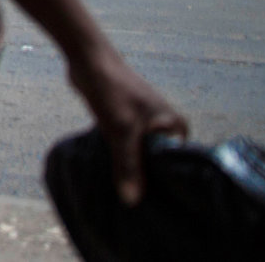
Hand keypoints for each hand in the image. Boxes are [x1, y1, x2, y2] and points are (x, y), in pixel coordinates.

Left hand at [71, 42, 186, 204]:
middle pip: (157, 161)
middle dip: (148, 178)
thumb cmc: (111, 90)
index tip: (158, 206)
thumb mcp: (121, 131)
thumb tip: (132, 201)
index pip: (177, 164)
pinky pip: (126, 147)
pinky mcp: (126, 122)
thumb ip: (128, 166)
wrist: (87, 59)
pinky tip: (113, 176)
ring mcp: (145, 123)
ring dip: (132, 169)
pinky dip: (121, 158)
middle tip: (137, 204)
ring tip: (125, 195)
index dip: (167, 184)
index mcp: (175, 126)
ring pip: (140, 154)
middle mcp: (165, 125)